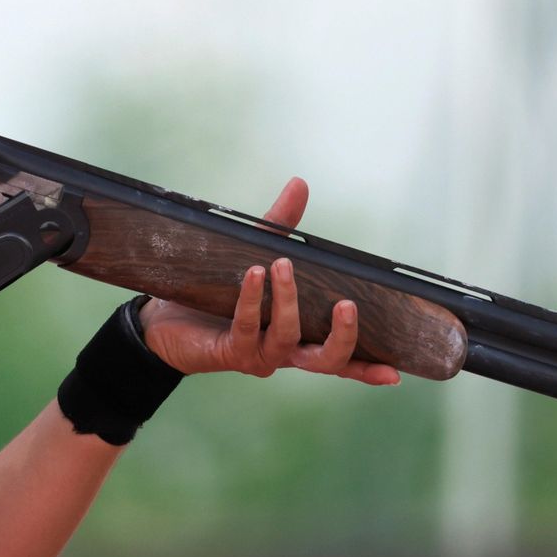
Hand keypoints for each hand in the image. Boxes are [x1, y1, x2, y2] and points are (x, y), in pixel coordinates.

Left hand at [138, 178, 400, 385]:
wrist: (160, 320)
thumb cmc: (211, 293)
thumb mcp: (252, 254)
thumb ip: (278, 227)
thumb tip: (300, 183)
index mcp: (297, 337)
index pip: (338, 357)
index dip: (366, 367)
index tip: (396, 372)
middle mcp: (282, 352)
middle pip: (325, 360)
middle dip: (342, 337)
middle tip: (347, 305)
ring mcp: (257, 355)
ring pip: (287, 338)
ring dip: (288, 301)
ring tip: (281, 265)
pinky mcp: (229, 351)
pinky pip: (247, 327)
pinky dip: (252, 300)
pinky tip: (253, 275)